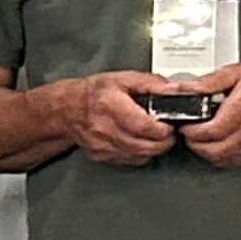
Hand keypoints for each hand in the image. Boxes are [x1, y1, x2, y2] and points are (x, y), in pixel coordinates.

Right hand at [61, 73, 183, 165]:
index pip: (144, 126)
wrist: (67, 109)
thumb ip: (150, 83)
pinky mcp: (102, 156)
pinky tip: (140, 142)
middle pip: (145, 145)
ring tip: (156, 136)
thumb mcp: (123, 79)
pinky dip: (140, 153)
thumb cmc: (94, 93)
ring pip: (140, 156)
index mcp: (111, 106)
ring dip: (154, 148)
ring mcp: (102, 145)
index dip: (163, 129)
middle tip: (168, 132)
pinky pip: (130, 160)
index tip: (170, 125)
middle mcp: (105, 128)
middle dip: (164, 141)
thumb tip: (173, 90)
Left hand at [176, 61, 240, 169]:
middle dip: (194, 143)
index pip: (212, 131)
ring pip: (221, 158)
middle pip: (214, 149)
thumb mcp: (237, 71)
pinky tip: (214, 144)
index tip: (185, 124)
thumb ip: (209, 81)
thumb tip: (184, 87)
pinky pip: (231, 162)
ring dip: (204, 151)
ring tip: (199, 137)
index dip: (192, 131)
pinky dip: (217, 157)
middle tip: (188, 131)